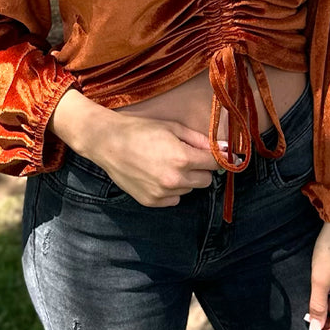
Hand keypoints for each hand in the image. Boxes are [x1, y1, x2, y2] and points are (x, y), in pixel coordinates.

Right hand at [94, 113, 219, 206]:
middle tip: (186, 156)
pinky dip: (171, 190)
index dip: (216, 157)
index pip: (215, 164)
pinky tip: (157, 175)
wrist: (108, 142)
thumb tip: (222, 147)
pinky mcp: (151, 202)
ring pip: (189, 190)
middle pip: (206, 181)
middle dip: (201, 169)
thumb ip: (199, 140)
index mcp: (182, 158)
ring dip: (185, 180)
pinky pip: (174, 199)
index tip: (216, 155)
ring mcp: (162, 193)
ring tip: (166, 164)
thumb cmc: (140, 130)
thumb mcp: (172, 127)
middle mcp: (175, 180)